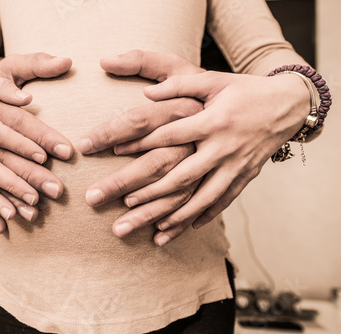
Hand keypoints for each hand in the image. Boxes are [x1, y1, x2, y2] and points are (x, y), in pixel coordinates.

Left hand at [113, 69, 309, 244]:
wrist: (288, 104)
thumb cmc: (245, 90)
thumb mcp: (213, 80)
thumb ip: (179, 85)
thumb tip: (146, 94)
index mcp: (212, 120)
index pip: (169, 135)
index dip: (140, 143)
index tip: (114, 151)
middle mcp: (223, 147)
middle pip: (182, 175)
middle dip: (152, 191)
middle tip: (125, 203)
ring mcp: (236, 165)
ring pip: (203, 196)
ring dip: (178, 214)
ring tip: (154, 228)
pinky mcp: (246, 176)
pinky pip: (224, 200)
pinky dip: (206, 215)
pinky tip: (188, 228)